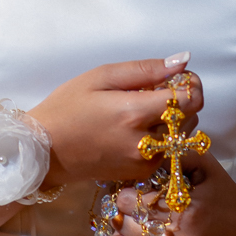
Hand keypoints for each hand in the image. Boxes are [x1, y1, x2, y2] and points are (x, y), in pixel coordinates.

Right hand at [29, 57, 202, 185]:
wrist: (44, 152)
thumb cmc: (67, 108)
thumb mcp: (100, 77)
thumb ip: (145, 69)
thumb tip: (182, 61)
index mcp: (134, 113)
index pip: (190, 100)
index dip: (190, 84)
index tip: (175, 78)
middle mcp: (145, 143)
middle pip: (191, 118)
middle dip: (182, 100)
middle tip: (155, 91)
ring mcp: (144, 163)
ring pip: (182, 136)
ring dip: (174, 119)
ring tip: (144, 110)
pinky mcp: (140, 174)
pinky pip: (169, 151)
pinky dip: (163, 137)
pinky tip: (139, 128)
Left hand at [109, 152, 235, 235]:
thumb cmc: (228, 200)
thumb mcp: (208, 168)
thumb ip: (178, 155)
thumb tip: (146, 151)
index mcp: (186, 211)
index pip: (133, 202)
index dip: (125, 194)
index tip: (127, 191)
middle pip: (125, 226)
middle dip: (119, 214)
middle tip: (121, 208)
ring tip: (122, 226)